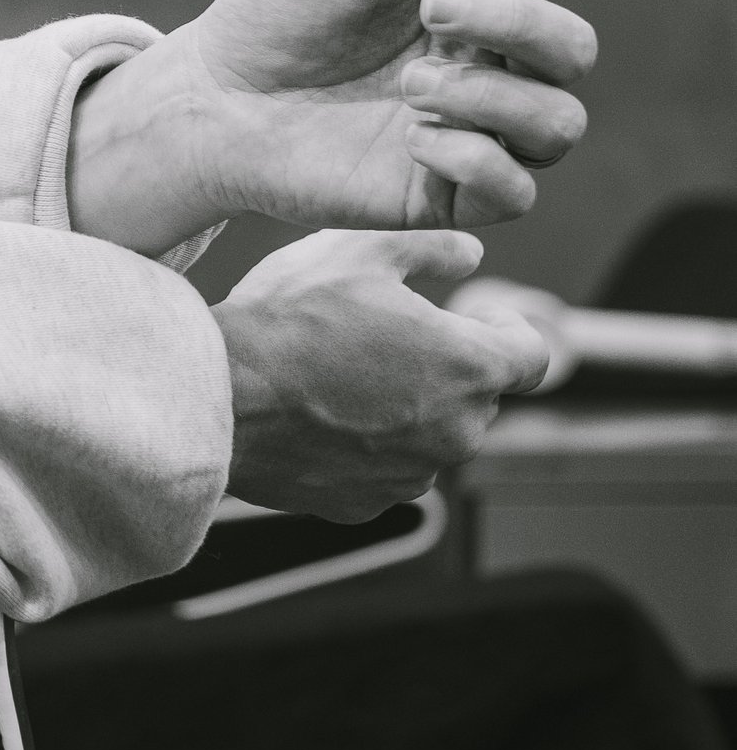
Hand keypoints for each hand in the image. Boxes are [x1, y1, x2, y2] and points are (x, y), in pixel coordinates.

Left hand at [67, 0, 595, 254]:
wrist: (213, 93)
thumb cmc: (282, 9)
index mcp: (476, 4)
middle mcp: (490, 70)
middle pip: (572, 49)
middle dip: (512, 20)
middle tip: (429, 9)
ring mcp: (472, 136)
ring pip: (558, 125)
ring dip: (493, 95)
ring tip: (410, 84)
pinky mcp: (441, 197)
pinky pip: (515, 195)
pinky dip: (478, 160)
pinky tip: (412, 138)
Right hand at [215, 229, 550, 518]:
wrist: (216, 398)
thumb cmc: (285, 323)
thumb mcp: (357, 251)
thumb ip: (430, 246)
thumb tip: (467, 253)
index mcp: (469, 367)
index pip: (532, 355)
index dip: (506, 329)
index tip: (476, 318)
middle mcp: (455, 432)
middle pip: (477, 396)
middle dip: (445, 365)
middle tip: (386, 335)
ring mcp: (411, 474)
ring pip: (430, 435)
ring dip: (406, 408)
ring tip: (344, 375)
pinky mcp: (366, 503)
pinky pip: (384, 469)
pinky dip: (366, 445)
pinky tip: (322, 414)